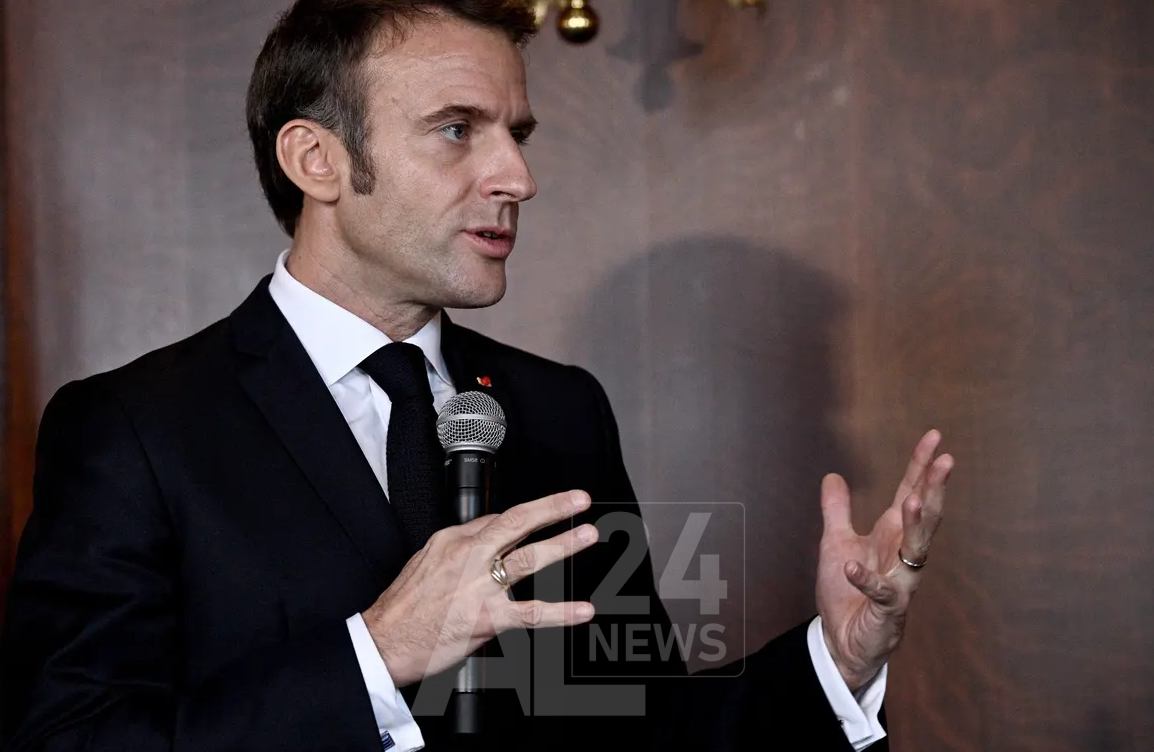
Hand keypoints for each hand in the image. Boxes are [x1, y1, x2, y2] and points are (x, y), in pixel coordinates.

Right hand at [362, 490, 599, 686]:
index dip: (525, 518)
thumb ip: (460, 548)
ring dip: (563, 544)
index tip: (544, 514)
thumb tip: (486, 536)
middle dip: (552, 508)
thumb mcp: (426, 561)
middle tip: (579, 499)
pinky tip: (583, 611)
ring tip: (587, 534)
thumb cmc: (404, 607)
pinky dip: (561, 612)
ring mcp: (479, 587)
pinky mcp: (486, 618)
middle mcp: (468, 557)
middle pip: (516, 523)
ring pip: (528, 558)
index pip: (497, 519)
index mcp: (452, 540)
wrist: (384, 642)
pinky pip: (532, 613)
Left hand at [816, 430, 952, 689]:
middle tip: (946, 461)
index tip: (935, 437)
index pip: (911, 494)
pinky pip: (881, 592)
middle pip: (925, 517)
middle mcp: (902, 555)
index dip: (921, 466)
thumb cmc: (846, 593)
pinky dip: (867, 580)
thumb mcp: (835, 543)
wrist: (842, 641)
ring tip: (916, 501)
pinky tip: (853, 568)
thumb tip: (834, 476)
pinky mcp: (887, 610)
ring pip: (916, 551)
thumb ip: (837, 511)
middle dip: (935, 489)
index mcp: (892, 535)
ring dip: (917, 527)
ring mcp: (899, 582)